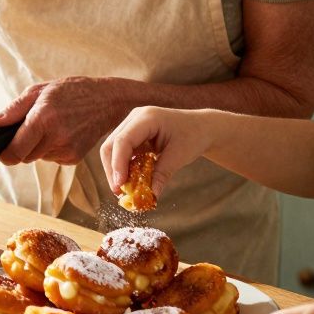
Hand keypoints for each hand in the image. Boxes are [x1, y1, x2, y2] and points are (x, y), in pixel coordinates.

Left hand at [0, 77, 132, 165]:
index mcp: (43, 119)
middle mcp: (55, 137)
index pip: (15, 151)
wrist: (107, 100)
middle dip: (21, 146)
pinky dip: (51, 149)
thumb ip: (14, 109)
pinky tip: (62, 133)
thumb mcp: (40, 90)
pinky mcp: (74, 158)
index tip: (1, 150)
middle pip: (24, 156)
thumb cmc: (71, 91)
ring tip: (51, 126)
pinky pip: (51, 158)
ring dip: (37, 146)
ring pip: (37, 157)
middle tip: (31, 127)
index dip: (4, 154)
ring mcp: (67, 150)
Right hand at [99, 106, 215, 198]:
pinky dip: (124, 168)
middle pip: (111, 145)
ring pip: (112, 149)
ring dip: (116, 170)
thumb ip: (162, 174)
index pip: (123, 140)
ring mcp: (131, 125)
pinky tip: (131, 181)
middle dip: (113, 170)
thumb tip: (150, 196)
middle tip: (119, 192)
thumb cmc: (194, 136)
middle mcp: (134, 118)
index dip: (118, 164)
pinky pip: (121, 152)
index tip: (119, 185)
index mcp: (147, 117)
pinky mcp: (132, 135)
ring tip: (125, 190)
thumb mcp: (180, 156)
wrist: (202, 127)